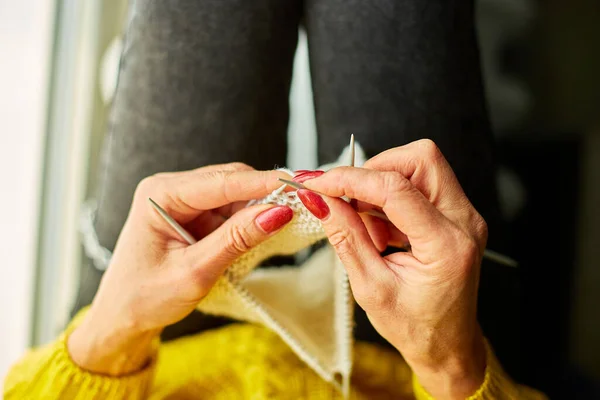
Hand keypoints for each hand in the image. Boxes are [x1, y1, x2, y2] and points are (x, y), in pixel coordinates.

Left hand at [68, 163, 292, 375]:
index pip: (222, 182)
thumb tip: (278, 212)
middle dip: (264, 194)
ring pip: (233, 196)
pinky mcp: (193, 216)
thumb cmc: (145, 297)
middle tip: (301, 204)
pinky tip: (262, 230)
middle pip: (230, 182)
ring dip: (257, 209)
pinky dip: (247, 221)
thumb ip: (237, 238)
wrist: (121, 318)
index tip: (300, 182)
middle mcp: (170, 190)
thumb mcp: (194, 271)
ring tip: (285, 222)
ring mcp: (182, 202)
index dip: (264, 183)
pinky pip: (228, 211)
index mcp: (160, 194)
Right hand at [297, 140, 487, 398]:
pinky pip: (421, 184)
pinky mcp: (455, 214)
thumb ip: (346, 236)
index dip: (351, 179)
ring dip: (382, 186)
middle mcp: (464, 222)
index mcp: (447, 246)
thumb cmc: (416, 326)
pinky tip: (382, 232)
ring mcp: (464, 215)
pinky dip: (391, 198)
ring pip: (420, 166)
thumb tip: (320, 200)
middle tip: (348, 199)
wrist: (448, 345)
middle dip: (375, 170)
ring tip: (369, 229)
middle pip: (420, 158)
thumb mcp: (370, 287)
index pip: (396, 188)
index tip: (320, 183)